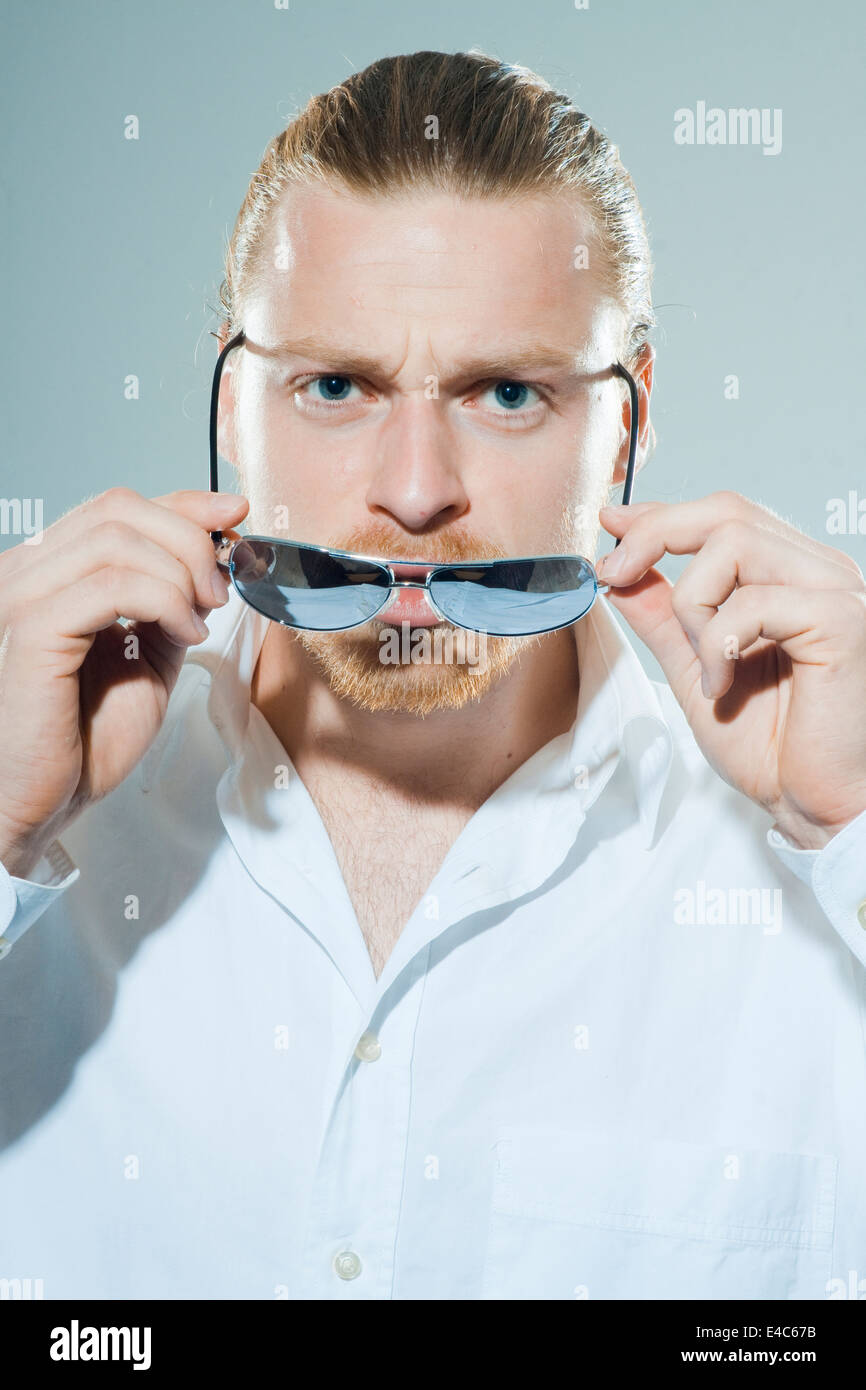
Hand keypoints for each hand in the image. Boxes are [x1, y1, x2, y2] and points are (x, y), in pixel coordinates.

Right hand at [0, 487, 248, 876]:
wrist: (40, 803)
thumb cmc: (82, 740)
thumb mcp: (146, 656)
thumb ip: (169, 603)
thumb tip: (214, 554)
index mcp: (48, 573)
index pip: (117, 508)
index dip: (184, 504)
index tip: (235, 516)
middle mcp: (25, 573)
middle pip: (119, 509)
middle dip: (190, 541)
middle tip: (221, 592)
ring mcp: (20, 597)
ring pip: (117, 538)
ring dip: (181, 572)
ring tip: (202, 619)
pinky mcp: (30, 630)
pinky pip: (111, 586)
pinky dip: (164, 601)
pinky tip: (183, 635)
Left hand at [597, 492, 865, 849]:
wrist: (818, 806)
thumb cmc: (774, 748)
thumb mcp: (696, 670)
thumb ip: (664, 619)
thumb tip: (619, 574)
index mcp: (793, 576)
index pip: (724, 515)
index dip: (661, 515)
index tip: (610, 524)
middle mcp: (820, 571)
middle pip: (727, 512)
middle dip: (655, 535)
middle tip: (614, 577)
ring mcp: (836, 590)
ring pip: (734, 542)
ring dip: (693, 604)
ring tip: (702, 663)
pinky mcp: (841, 620)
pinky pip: (754, 601)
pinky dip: (718, 642)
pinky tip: (723, 686)